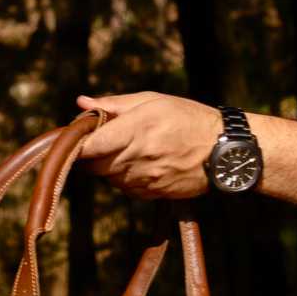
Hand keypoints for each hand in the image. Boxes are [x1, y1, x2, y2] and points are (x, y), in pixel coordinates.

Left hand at [76, 92, 220, 199]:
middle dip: (91, 155)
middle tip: (100, 140)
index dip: (76, 144)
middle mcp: (137, 157)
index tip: (74, 138)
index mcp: (136, 129)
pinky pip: (124, 188)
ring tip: (128, 148)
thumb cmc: (188, 118)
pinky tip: (140, 163)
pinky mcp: (151, 194)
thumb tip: (82, 103)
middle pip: (94, 165)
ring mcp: (144, 179)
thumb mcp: (153, 101)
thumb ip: (114, 105)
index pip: (90, 145)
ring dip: (108, 166)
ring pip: (108, 178)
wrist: (222, 151)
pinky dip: (124, 177)